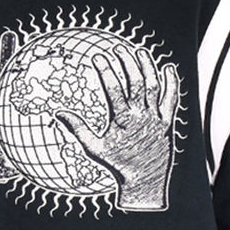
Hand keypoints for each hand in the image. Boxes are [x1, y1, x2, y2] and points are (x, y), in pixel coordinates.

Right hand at [54, 43, 179, 210]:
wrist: (145, 181)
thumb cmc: (117, 165)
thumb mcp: (94, 148)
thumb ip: (77, 128)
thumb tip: (58, 113)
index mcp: (123, 120)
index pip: (114, 89)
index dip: (105, 70)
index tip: (98, 56)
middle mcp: (142, 116)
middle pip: (136, 82)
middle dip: (127, 62)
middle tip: (118, 48)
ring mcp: (156, 117)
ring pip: (154, 86)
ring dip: (148, 66)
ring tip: (139, 51)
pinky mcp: (167, 121)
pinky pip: (171, 98)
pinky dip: (172, 82)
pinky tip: (168, 68)